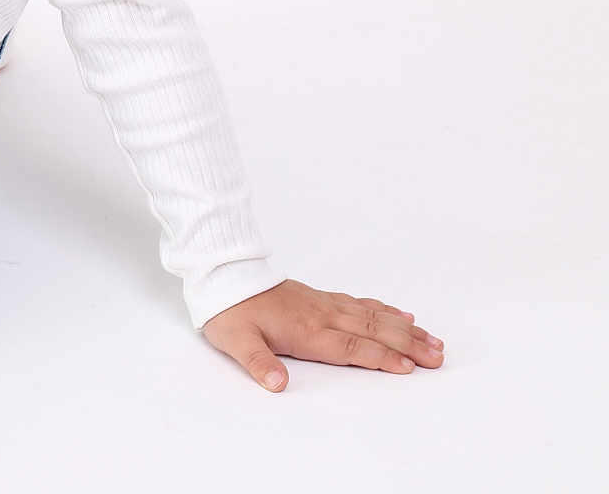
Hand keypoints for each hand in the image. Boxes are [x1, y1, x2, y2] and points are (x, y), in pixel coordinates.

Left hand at [201, 278, 444, 390]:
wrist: (222, 275)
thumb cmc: (230, 311)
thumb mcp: (236, 342)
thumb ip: (259, 363)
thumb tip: (277, 385)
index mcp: (307, 331)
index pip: (352, 347)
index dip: (381, 357)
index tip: (410, 367)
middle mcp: (322, 316)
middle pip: (373, 331)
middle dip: (408, 344)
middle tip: (439, 356)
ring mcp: (323, 305)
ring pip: (372, 317)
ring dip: (404, 328)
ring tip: (432, 339)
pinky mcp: (319, 298)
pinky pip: (359, 304)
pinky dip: (383, 310)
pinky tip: (400, 315)